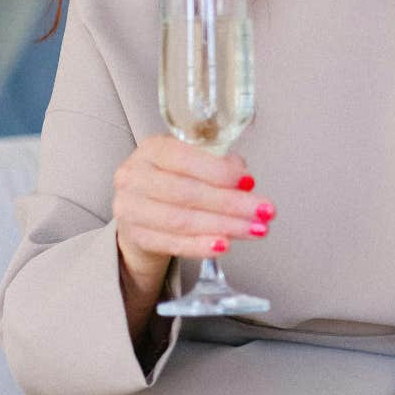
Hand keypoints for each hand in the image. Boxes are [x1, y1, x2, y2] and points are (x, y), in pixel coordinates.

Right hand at [113, 135, 274, 286]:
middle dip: (231, 203)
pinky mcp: (135, 236)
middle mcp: (134, 176)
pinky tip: (225, 245)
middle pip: (187, 192)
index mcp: (152, 148)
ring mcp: (130, 208)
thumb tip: (244, 179)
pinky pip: (173, 243)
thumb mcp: (193, 163)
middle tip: (264, 211)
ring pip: (182, 220)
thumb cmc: (174, 180)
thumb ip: (217, 164)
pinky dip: (201, 246)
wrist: (141, 211)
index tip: (249, 181)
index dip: (219, 171)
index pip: (185, 157)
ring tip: (255, 229)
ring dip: (224, 226)